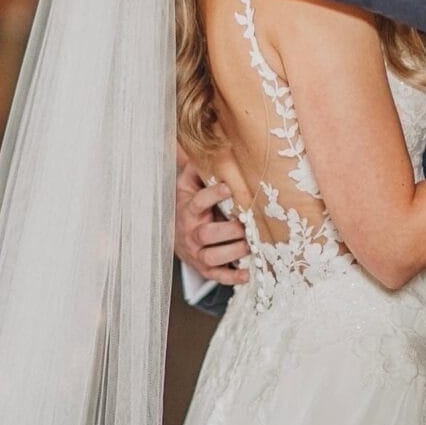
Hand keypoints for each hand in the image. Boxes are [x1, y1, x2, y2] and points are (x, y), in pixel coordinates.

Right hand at [175, 160, 248, 285]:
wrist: (175, 235)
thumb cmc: (188, 206)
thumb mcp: (187, 186)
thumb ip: (196, 169)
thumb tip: (209, 148)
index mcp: (189, 209)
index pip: (198, 202)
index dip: (213, 195)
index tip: (228, 187)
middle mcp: (192, 232)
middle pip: (207, 234)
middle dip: (230, 230)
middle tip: (247, 224)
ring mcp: (197, 252)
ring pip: (212, 256)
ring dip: (233, 253)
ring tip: (250, 246)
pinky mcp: (204, 267)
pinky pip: (217, 275)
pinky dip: (233, 277)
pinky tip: (248, 274)